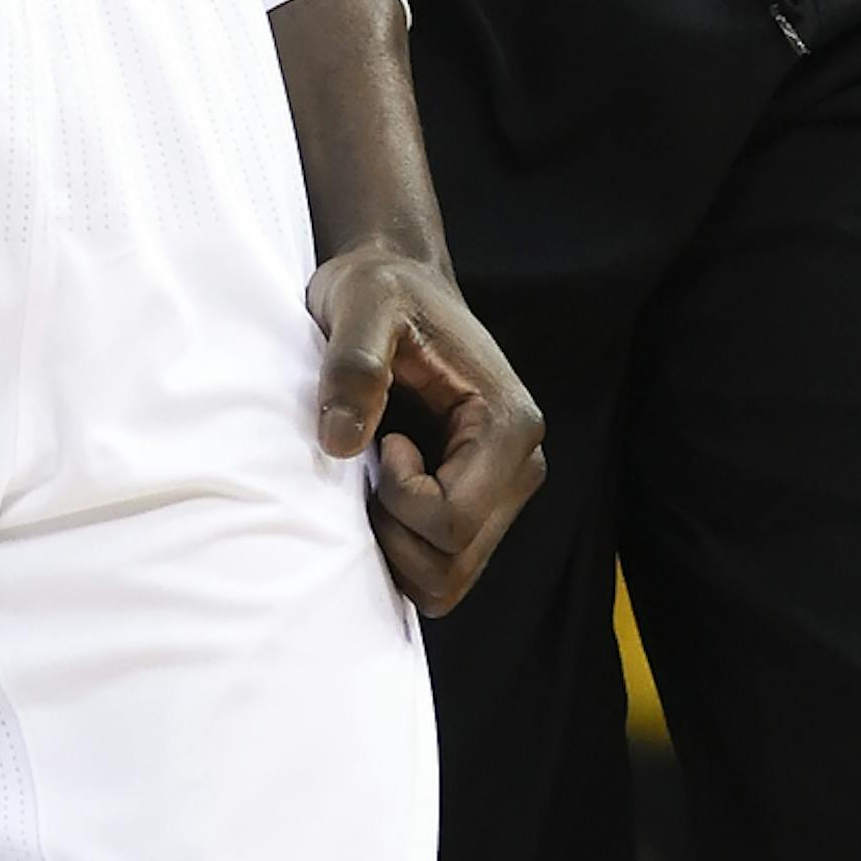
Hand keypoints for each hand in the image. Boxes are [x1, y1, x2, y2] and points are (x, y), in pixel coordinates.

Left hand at [307, 239, 542, 618]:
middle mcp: (519, 466)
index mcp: (507, 425)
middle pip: (454, 564)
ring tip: (375, 478)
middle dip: (395, 532)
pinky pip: (439, 567)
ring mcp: (500, 492)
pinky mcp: (477, 504)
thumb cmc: (383, 288)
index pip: (454, 521)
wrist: (398, 282)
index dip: (399, 499)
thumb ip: (354, 366)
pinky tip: (382, 492)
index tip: (381, 441)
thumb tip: (340, 442)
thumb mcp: (361, 303)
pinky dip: (402, 549)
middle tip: (370, 466)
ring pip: (448, 579)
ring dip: (396, 546)